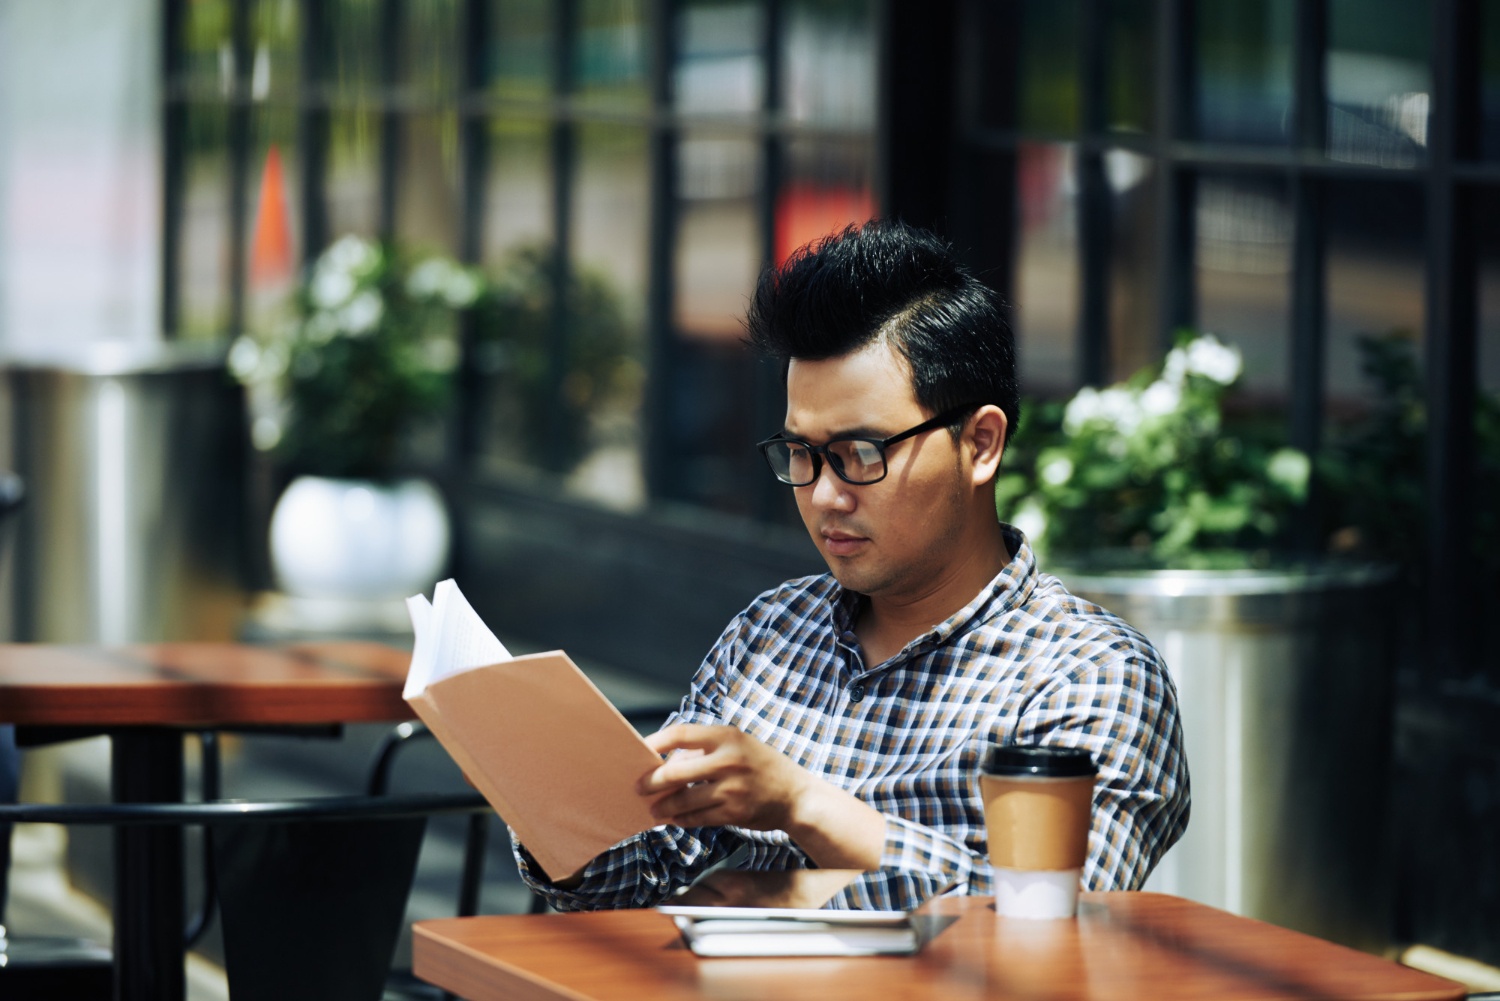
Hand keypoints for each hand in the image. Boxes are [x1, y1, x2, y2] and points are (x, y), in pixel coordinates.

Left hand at [637, 723, 886, 870]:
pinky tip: (673, 817)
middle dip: (652, 782)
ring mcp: (731, 790)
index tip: (642, 749)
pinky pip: (697, 818)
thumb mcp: (739, 744)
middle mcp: (729, 761)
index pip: (681, 734)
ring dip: (663, 805)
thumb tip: (666, 760)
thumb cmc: (761, 765)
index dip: (656, 741)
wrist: (796, 796)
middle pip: (675, 771)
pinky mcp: (733, 814)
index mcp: (728, 736)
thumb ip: (705, 749)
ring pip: (683, 800)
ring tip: (654, 807)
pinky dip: (681, 819)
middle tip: (639, 787)